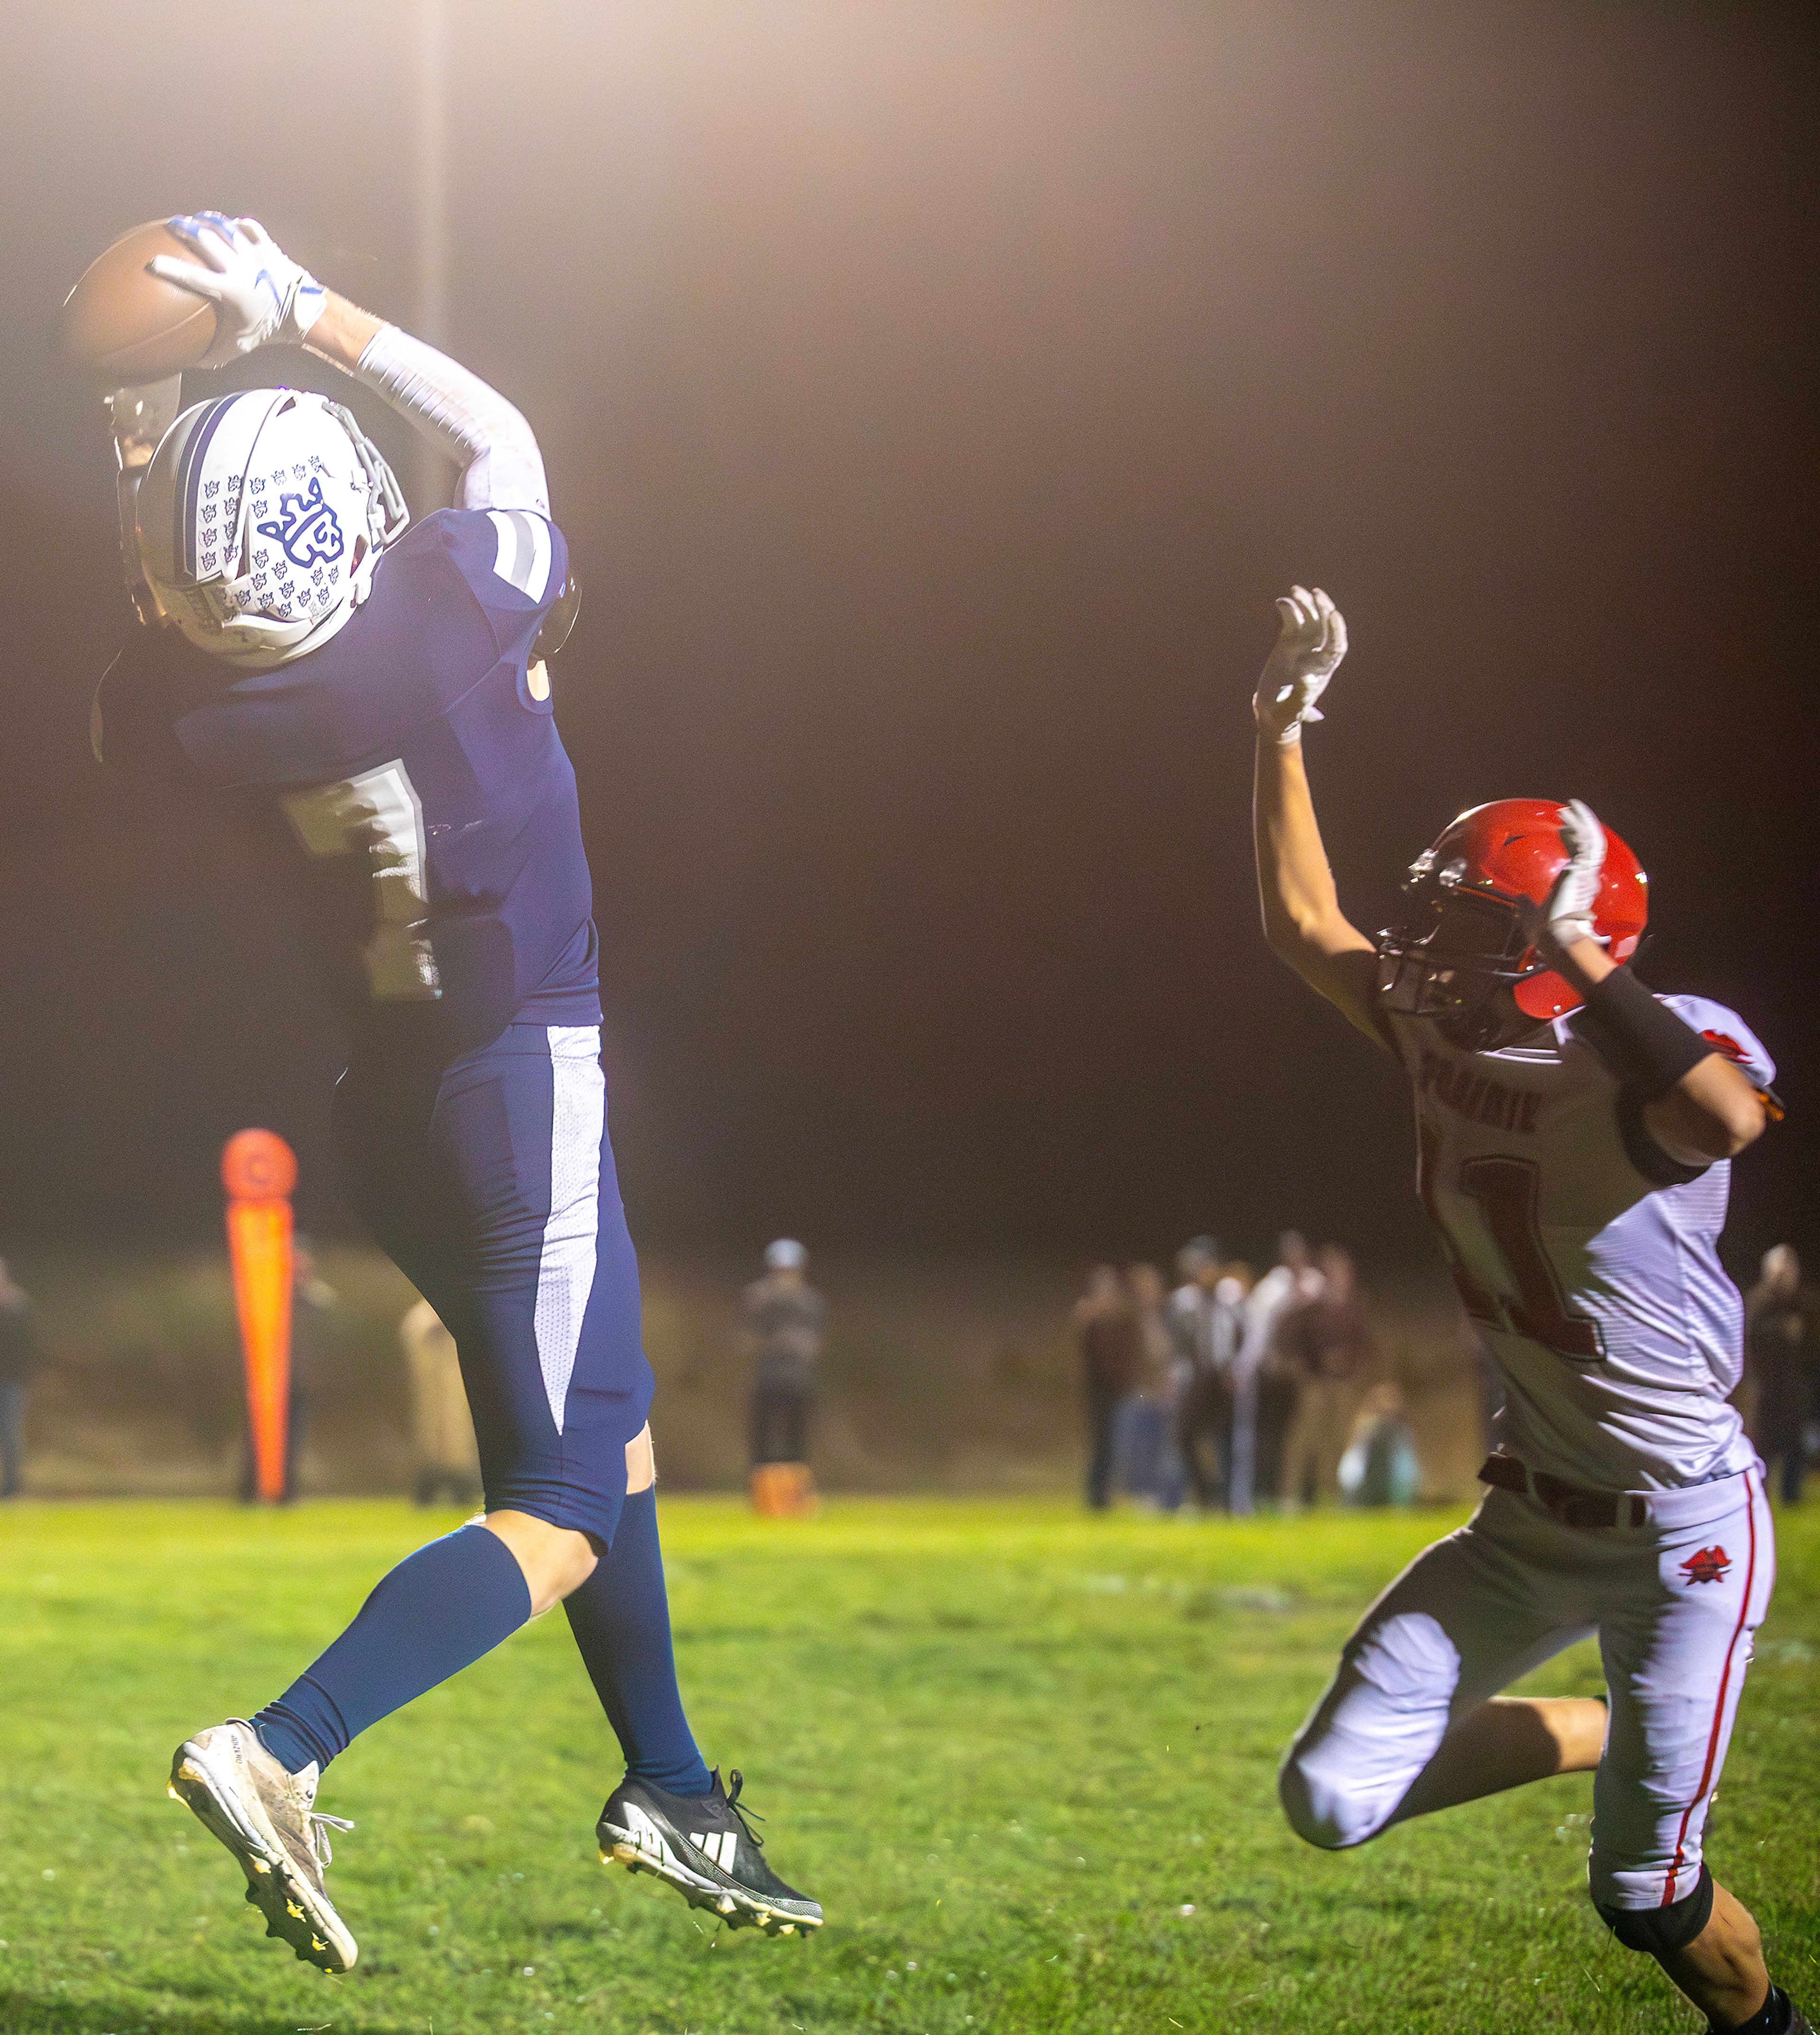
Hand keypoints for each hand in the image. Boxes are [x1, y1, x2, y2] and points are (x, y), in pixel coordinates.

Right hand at [147, 213, 325, 366]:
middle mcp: (238, 267)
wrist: (305, 313)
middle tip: (172, 223)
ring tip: (196, 218)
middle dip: (185, 228)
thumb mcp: (242, 343)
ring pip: (225, 228)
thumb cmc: (271, 329)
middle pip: (205, 239)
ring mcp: (254, 253)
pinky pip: (250, 227)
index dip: (169, 268)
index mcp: (228, 289)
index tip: (151, 262)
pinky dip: (239, 223)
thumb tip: (195, 364)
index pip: (192, 277)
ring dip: (208, 220)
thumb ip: (217, 352)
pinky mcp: (268, 247)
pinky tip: (231, 223)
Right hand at [1255, 585, 1346, 743]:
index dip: (1337, 630)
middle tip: (1316, 594)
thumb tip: (1307, 680)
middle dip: (1322, 609)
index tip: (1333, 614)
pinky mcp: (1287, 642)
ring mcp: (1302, 646)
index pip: (1337, 646)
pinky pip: (1292, 622)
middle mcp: (1316, 654)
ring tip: (1295, 590)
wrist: (1272, 712)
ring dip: (1305, 604)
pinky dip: (1289, 610)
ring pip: (1309, 620)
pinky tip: (1281, 601)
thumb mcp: (1291, 712)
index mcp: (1322, 670)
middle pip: (1325, 627)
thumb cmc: (1284, 715)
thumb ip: (1301, 701)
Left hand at [1535, 798, 1606, 953]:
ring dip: (1580, 822)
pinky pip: (1586, 843)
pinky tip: (1568, 818)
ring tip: (1569, 807)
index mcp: (1574, 886)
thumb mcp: (1530, 914)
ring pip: (1589, 840)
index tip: (1562, 827)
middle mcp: (1583, 878)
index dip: (1571, 840)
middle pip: (1587, 845)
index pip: (1578, 857)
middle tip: (1568, 811)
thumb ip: (1526, 904)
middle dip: (1579, 826)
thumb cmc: (1545, 931)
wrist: (1553, 937)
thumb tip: (1519, 897)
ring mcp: (1585, 874)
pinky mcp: (1582, 871)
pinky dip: (1580, 828)